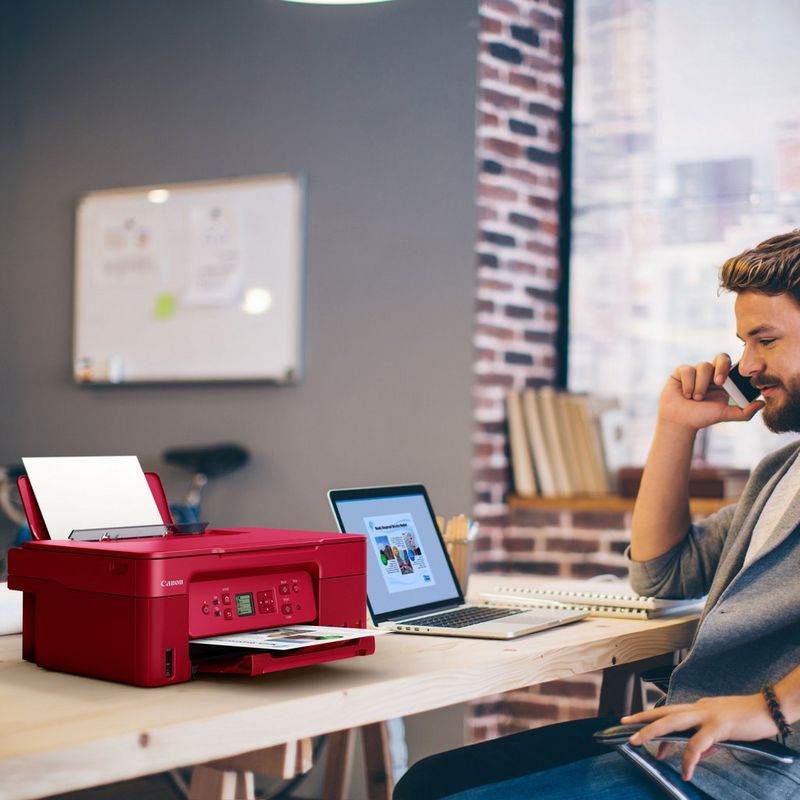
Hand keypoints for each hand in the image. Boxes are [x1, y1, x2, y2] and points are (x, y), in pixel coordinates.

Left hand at [621, 694, 777, 780]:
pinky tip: (685, 771)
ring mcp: (706, 715)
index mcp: (698, 708)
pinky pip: (697, 744)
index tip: (638, 733)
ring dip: (651, 733)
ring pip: (671, 722)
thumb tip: (696, 753)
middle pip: (663, 712)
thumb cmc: (747, 719)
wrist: (769, 708)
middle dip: (641, 719)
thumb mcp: (722, 729)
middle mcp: (698, 708)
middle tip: (623, 725)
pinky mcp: (718, 726)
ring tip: (637, 743)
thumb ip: (707, 739)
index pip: (669, 714)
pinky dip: (688, 758)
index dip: (653, 723)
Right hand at [658, 353, 763, 431]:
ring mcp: (695, 371)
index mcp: (723, 380)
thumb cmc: (701, 417)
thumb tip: (762, 404)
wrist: (679, 421)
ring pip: (703, 366)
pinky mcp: (681, 372)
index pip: (732, 365)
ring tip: (696, 399)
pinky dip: (688, 384)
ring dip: (701, 385)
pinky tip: (686, 394)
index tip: (727, 382)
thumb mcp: (724, 414)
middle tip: (718, 382)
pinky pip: (687, 370)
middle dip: (721, 368)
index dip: (731, 369)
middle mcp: (710, 373)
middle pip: (721, 357)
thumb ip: (744, 412)